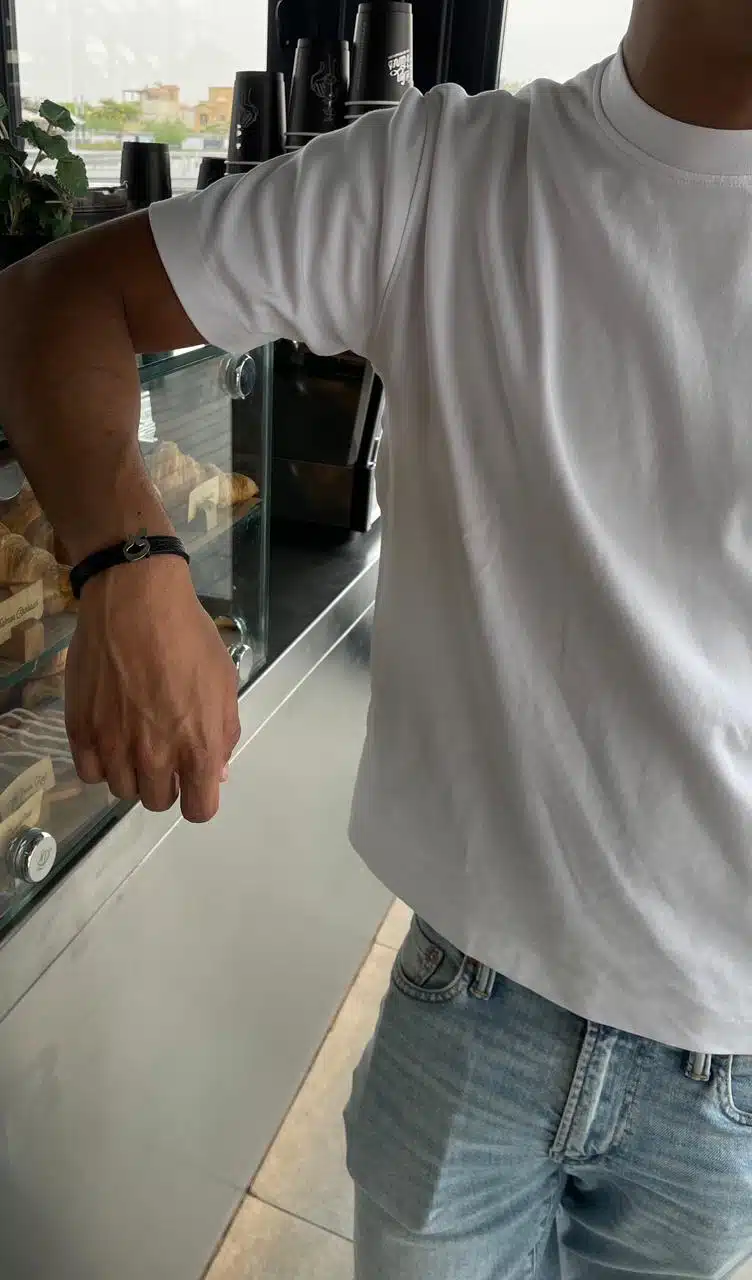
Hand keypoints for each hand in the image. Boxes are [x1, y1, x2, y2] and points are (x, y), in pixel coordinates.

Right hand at [65, 557, 240, 821]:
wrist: (136, 600)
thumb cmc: (188, 636)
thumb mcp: (224, 682)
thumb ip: (223, 733)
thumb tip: (218, 772)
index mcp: (198, 746)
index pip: (199, 809)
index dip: (198, 798)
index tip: (194, 781)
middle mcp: (155, 755)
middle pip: (158, 801)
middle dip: (165, 783)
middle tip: (162, 751)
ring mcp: (114, 745)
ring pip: (122, 790)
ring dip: (132, 774)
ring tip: (134, 740)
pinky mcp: (81, 730)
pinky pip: (90, 773)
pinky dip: (101, 762)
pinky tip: (109, 737)